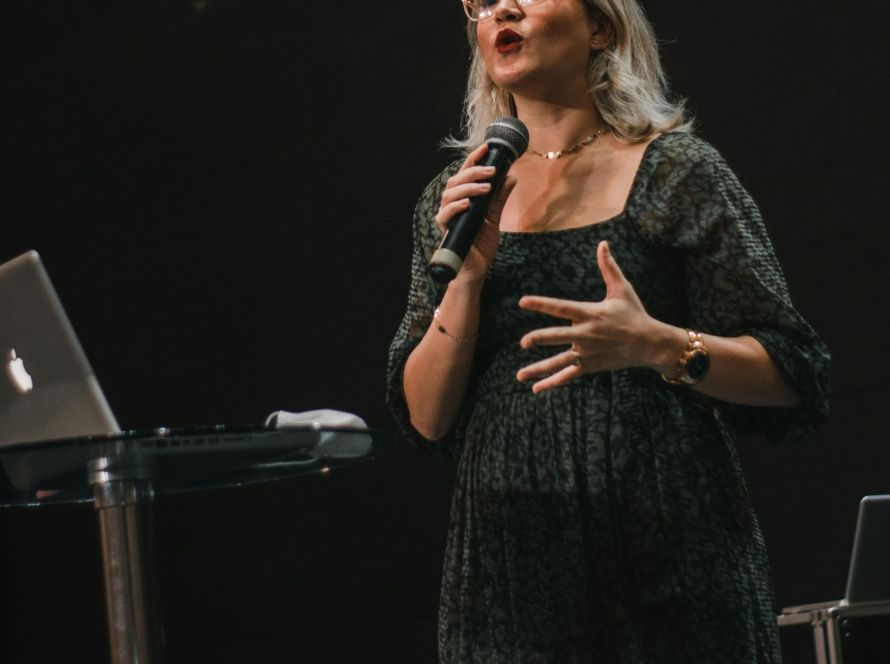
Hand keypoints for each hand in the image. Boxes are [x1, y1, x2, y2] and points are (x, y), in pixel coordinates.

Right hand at [435, 143, 516, 285]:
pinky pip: (445, 216)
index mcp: (463, 199)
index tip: (487, 147)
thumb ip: (499, 197)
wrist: (477, 270)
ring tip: (487, 187)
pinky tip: (468, 204)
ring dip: (468, 187)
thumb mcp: (495, 217)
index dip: (474, 159)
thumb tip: (511, 176)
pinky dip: (456, 207)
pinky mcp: (446, 232)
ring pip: (449, 194)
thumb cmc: (481, 244)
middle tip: (492, 170)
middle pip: (455, 181)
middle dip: (473, 172)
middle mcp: (452, 205)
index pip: (465, 174)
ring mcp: (448, 218)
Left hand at [516, 241, 664, 392]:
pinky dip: (553, 382)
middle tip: (523, 342)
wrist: (651, 343)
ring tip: (520, 375)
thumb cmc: (635, 314)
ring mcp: (588, 352)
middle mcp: (587, 334)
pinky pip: (569, 375)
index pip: (561, 307)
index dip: (542, 304)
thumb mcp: (622, 289)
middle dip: (541, 338)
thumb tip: (603, 243)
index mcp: (591, 313)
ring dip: (540, 369)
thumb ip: (608, 267)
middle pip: (559, 336)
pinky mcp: (591, 366)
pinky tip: (536, 388)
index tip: (522, 301)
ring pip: (560, 361)